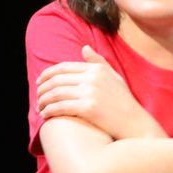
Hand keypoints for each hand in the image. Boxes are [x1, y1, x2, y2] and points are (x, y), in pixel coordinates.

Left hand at [36, 45, 158, 138]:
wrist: (136, 124)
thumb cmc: (125, 103)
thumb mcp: (114, 78)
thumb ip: (99, 62)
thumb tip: (84, 48)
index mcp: (97, 69)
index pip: (64, 67)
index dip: (47, 74)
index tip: (39, 82)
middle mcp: (93, 78)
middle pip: (57, 80)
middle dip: (42, 88)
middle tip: (37, 96)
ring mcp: (91, 92)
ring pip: (56, 93)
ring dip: (43, 100)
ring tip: (39, 107)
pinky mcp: (88, 107)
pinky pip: (61, 106)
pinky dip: (49, 110)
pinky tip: (45, 115)